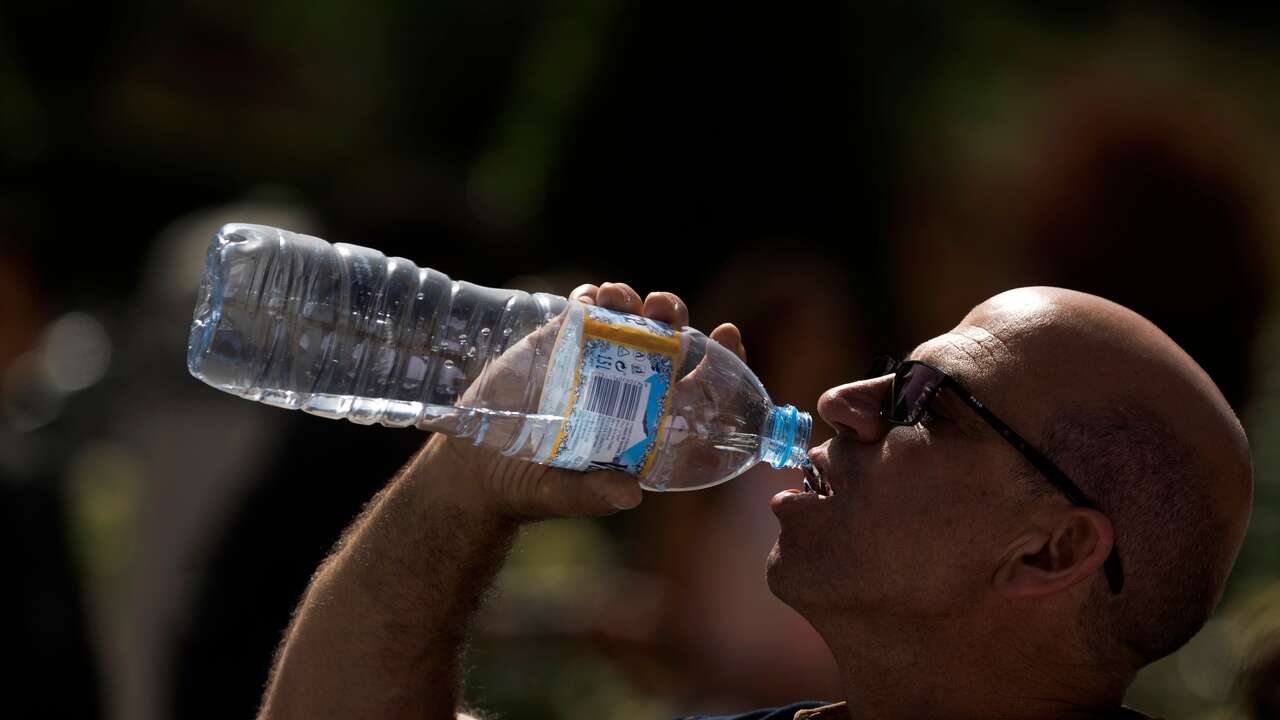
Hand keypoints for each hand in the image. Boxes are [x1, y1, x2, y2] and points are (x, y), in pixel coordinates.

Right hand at [420, 282, 746, 518]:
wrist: (478, 468)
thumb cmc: (532, 487)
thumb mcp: (564, 494)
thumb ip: (594, 494)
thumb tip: (630, 495)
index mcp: (647, 422)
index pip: (699, 385)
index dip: (721, 358)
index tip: (730, 334)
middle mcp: (629, 386)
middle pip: (669, 340)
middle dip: (674, 316)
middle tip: (664, 311)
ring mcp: (595, 360)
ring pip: (630, 318)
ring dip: (634, 301)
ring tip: (622, 300)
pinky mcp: (559, 341)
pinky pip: (585, 309)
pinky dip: (592, 298)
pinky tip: (589, 299)